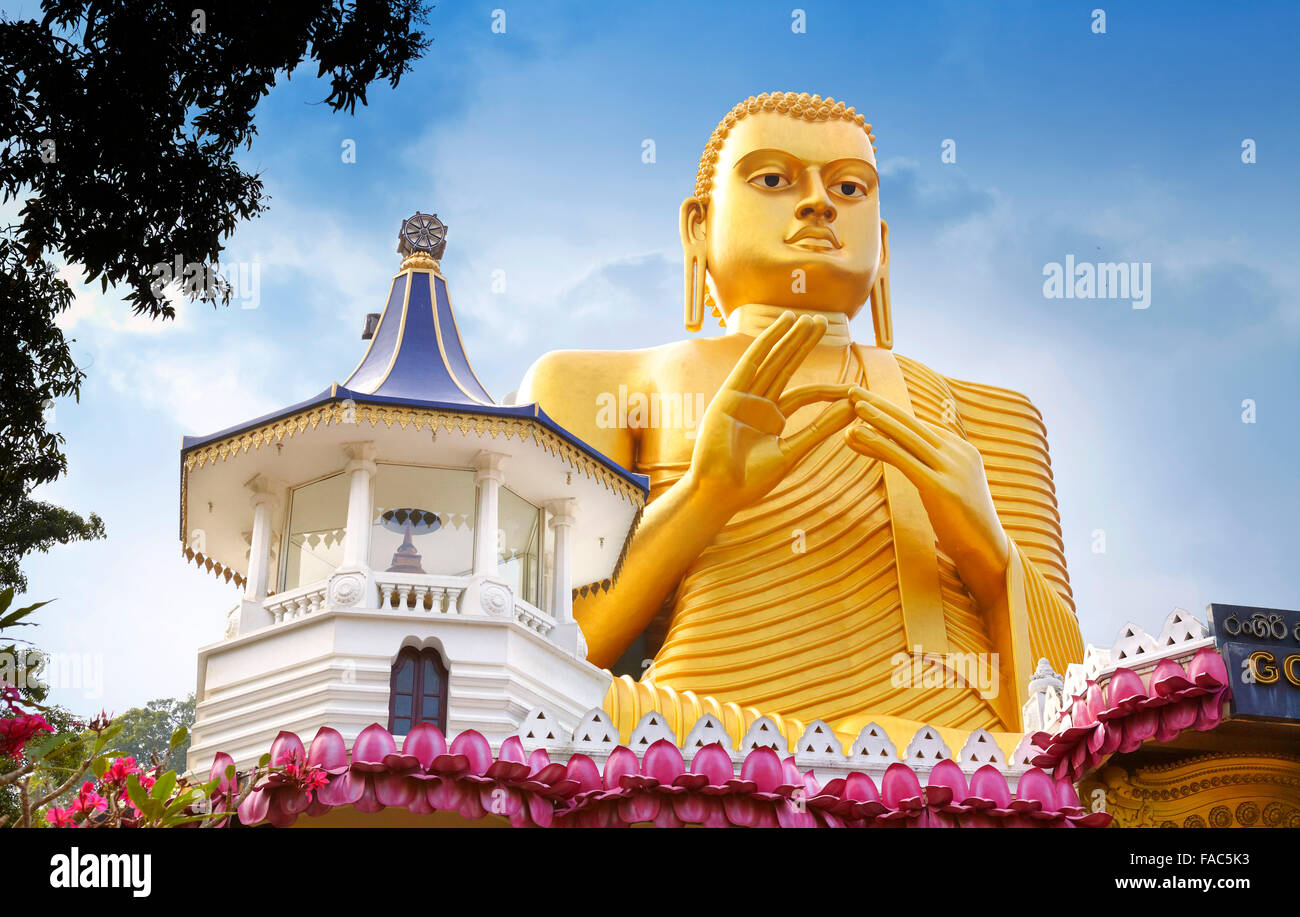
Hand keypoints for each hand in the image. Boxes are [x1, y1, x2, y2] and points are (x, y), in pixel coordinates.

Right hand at [686, 311, 862, 516]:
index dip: (828, 390)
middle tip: (823, 322)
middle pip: (786, 367)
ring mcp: (742, 397)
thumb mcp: (793, 451)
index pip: (804, 395)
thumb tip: (852, 408)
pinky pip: (751, 362)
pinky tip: (783, 324)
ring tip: (809, 319)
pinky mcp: (729, 394)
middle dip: (804, 344)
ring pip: (772, 361)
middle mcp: (757, 404)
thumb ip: (821, 428)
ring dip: (790, 338)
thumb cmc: (751, 480)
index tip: (853, 388)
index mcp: (771, 419)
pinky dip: (767, 342)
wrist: (720, 492)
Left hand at [844, 389, 1010, 607]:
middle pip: (911, 423)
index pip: (919, 427)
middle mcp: (958, 453)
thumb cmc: (964, 525)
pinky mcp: (941, 488)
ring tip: (851, 404)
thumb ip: (934, 468)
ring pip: (906, 436)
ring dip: (876, 417)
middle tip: (852, 389)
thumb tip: (907, 456)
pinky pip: (902, 459)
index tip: (863, 405)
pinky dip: (877, 443)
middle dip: (879, 404)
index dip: (889, 415)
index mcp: (962, 450)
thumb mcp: (951, 488)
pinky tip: (857, 434)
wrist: (988, 552)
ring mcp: (951, 469)